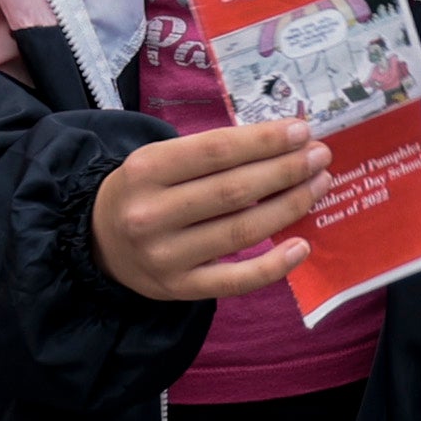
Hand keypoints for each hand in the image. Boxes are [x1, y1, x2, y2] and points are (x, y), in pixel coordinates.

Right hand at [89, 116, 322, 305]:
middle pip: (234, 191)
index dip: (264, 141)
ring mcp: (166, 256)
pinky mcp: (180, 288)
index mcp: (146, 170)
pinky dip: (274, 266)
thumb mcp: (160, 160)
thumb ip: (211, 153)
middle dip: (286, 171)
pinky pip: (236, 280)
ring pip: (241, 231)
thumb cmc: (145, 191)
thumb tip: (283, 143)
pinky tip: (302, 246)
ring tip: (319, 185)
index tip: (302, 131)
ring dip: (289, 207)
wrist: (100, 241)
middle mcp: (151, 214)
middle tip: (320, 156)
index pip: (216, 151)